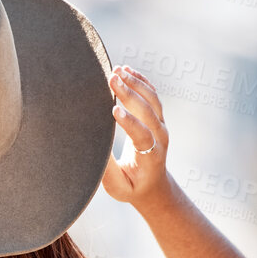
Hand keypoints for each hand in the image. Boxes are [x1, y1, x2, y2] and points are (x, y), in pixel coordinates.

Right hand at [101, 65, 174, 210]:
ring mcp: (161, 125)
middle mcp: (160, 137)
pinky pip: (152, 95)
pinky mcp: (158, 118)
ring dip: (135, 83)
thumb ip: (108, 171)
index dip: (129, 122)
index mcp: (151, 156)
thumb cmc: (130, 187)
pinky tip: (128, 70)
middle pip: (148, 110)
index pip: (142, 134)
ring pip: (151, 99)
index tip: (113, 110)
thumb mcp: (118, 187)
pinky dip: (141, 81)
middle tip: (112, 78)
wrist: (152, 185)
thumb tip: (95, 151)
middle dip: (129, 93)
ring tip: (118, 70)